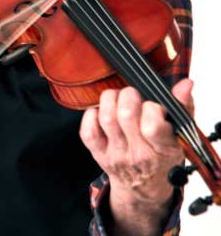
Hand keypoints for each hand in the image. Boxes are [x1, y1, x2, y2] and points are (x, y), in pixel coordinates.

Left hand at [79, 79, 193, 233]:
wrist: (143, 188)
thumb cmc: (162, 157)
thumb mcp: (180, 136)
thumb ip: (183, 108)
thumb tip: (185, 84)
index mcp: (163, 149)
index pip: (153, 126)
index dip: (152, 108)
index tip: (154, 105)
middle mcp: (137, 154)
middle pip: (126, 115)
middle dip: (129, 95)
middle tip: (133, 95)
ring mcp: (115, 155)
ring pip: (106, 118)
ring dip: (110, 100)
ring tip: (117, 99)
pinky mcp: (97, 153)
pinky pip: (87, 131)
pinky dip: (91, 115)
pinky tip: (102, 112)